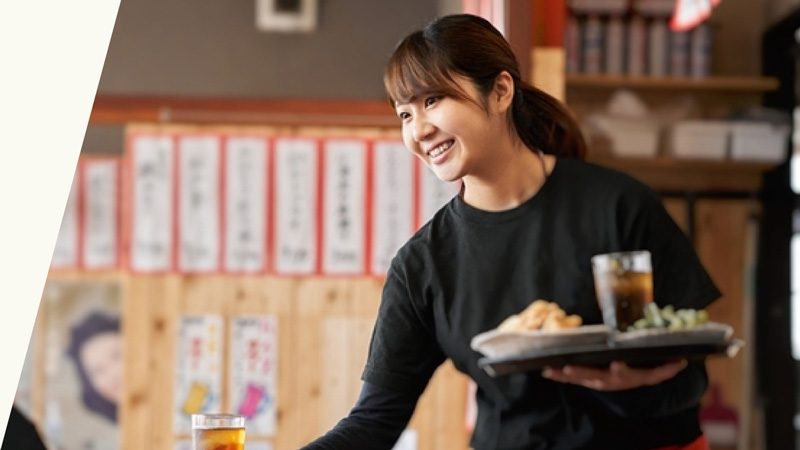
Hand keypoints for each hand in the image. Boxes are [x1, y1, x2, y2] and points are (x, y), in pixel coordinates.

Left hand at [541, 359, 687, 390]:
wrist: (631, 386)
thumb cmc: (642, 373)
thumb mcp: (656, 372)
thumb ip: (667, 368)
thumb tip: (681, 361)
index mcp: (626, 376)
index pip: (623, 373)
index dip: (619, 369)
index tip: (616, 364)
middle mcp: (609, 380)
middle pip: (594, 376)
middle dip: (581, 372)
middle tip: (569, 368)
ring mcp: (596, 381)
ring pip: (579, 378)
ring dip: (564, 375)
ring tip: (550, 370)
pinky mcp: (586, 380)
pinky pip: (571, 378)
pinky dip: (559, 375)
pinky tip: (546, 370)